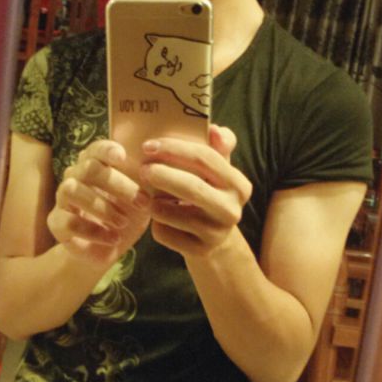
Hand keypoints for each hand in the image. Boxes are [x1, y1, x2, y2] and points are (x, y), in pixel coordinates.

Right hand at [47, 140, 150, 265]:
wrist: (108, 248)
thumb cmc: (128, 214)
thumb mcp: (142, 199)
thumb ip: (147, 183)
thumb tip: (159, 169)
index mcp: (95, 163)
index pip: (96, 148)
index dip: (107, 150)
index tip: (123, 157)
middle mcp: (75, 176)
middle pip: (89, 168)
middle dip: (117, 184)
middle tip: (142, 202)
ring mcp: (62, 198)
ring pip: (72, 190)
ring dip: (102, 206)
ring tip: (123, 223)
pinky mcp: (56, 222)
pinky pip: (68, 221)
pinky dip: (93, 230)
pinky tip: (113, 239)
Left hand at [141, 125, 251, 257]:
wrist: (215, 237)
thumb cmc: (210, 191)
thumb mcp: (218, 168)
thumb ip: (219, 144)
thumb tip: (214, 129)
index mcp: (239, 184)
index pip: (205, 158)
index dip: (174, 149)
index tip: (148, 146)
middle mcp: (232, 210)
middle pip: (191, 187)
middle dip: (161, 174)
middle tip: (142, 168)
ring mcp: (216, 234)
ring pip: (171, 213)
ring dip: (153, 200)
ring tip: (148, 193)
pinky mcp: (199, 252)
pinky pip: (164, 233)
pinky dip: (155, 222)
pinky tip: (159, 216)